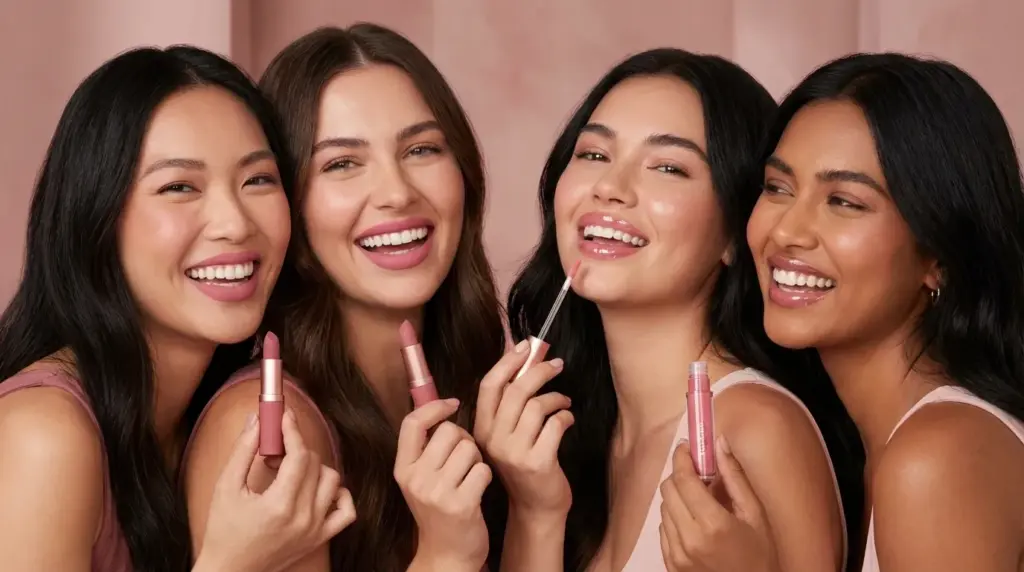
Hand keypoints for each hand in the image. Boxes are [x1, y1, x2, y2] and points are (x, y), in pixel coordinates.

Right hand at [197, 410, 355, 571]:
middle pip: (314, 463)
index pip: (299, 454)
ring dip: (313, 467)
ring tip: (288, 471)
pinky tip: (317, 488)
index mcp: (280, 505)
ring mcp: (316, 529)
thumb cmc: (223, 532)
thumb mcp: (226, 488)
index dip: (292, 430)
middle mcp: (304, 518)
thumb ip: (243, 450)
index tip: (284, 416)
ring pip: (332, 480)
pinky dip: (338, 494)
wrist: (230, 571)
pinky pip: (347, 510)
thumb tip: (257, 420)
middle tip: (274, 451)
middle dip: (295, 448)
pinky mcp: (320, 538)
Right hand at [394, 398, 491, 569]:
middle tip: (465, 460)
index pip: (412, 423)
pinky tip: (478, 490)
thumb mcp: (421, 479)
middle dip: (464, 440)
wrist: (448, 555)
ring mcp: (436, 493)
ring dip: (477, 459)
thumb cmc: (440, 509)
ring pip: (469, 448)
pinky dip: (485, 477)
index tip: (453, 404)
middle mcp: (415, 479)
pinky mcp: (460, 504)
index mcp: (403, 469)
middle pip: (449, 431)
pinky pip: (483, 469)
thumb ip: (426, 447)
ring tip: (471, 476)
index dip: (434, 406)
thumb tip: (440, 402)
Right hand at [474, 340, 572, 515]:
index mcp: (481, 429)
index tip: (526, 347)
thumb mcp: (506, 436)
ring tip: (564, 403)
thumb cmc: (524, 465)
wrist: (535, 507)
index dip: (508, 362)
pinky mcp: (537, 461)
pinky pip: (555, 423)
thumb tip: (521, 360)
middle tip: (557, 365)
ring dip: (556, 398)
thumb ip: (508, 405)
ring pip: (537, 405)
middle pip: (516, 390)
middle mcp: (492, 439)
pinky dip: (565, 417)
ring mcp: (514, 451)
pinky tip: (567, 421)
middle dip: (540, 371)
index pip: (489, 385)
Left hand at [659, 436, 777, 571]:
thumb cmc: (760, 556)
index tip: (687, 447)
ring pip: (663, 509)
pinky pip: (663, 530)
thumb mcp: (755, 515)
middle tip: (698, 475)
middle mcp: (689, 539)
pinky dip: (674, 518)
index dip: (682, 458)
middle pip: (668, 490)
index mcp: (713, 524)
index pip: (683, 479)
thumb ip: (735, 477)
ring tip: (700, 502)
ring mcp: (676, 554)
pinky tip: (694, 522)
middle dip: (680, 476)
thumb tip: (720, 443)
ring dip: (677, 498)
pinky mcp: (670, 564)